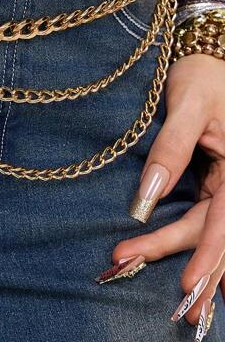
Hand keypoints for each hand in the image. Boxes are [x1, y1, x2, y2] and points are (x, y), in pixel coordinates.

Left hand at [107, 53, 224, 341]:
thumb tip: (150, 196)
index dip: (211, 254)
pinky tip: (173, 270)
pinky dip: (183, 244)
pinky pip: (200, 222)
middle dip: (186, 265)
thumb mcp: (187, 104)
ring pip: (203, 231)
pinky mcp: (212, 188)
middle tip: (142, 279)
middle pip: (212, 232)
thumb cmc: (202, 75)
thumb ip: (171, 148)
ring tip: (130, 264)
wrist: (207, 60)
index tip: (189, 281)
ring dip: (174, 254)